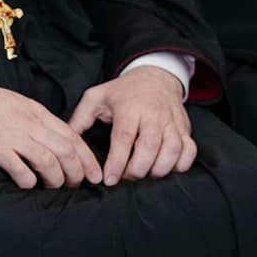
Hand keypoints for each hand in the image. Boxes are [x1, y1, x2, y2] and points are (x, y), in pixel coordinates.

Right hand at [0, 75, 102, 189]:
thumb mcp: (17, 104)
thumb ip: (36, 120)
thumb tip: (55, 141)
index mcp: (36, 112)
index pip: (72, 136)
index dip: (88, 158)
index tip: (95, 175)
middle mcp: (29, 123)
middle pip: (66, 151)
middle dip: (77, 173)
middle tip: (75, 186)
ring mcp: (13, 136)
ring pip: (48, 162)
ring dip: (55, 180)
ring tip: (52, 187)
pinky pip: (21, 170)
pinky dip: (29, 182)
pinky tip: (27, 184)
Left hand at [66, 66, 195, 184]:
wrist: (155, 77)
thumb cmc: (123, 92)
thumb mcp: (96, 97)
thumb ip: (80, 118)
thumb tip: (67, 141)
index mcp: (129, 107)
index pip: (124, 138)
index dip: (117, 162)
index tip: (108, 180)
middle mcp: (153, 114)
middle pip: (150, 147)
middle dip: (137, 169)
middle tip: (126, 178)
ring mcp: (172, 121)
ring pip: (173, 150)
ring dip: (159, 169)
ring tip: (145, 174)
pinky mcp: (185, 128)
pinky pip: (189, 150)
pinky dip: (181, 164)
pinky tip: (166, 168)